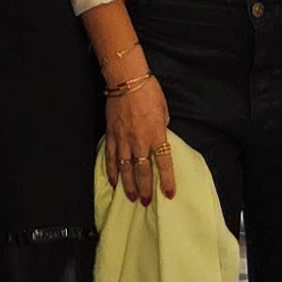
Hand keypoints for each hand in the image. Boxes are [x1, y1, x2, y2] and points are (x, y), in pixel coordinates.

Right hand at [104, 78, 174, 205]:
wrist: (127, 80)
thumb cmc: (148, 91)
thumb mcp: (164, 110)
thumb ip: (162, 127)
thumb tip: (160, 136)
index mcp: (157, 134)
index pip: (164, 163)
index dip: (167, 180)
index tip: (169, 193)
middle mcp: (140, 141)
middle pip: (143, 171)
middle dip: (145, 188)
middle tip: (145, 201)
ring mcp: (123, 140)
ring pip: (125, 169)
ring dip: (128, 185)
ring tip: (131, 197)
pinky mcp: (111, 136)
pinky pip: (111, 158)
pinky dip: (111, 171)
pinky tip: (113, 181)